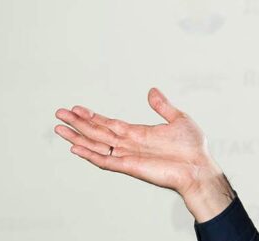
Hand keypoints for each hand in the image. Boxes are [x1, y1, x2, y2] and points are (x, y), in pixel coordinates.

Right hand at [54, 87, 233, 221]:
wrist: (200, 167)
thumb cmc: (193, 148)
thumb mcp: (178, 119)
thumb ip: (162, 106)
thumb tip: (152, 91)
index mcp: (138, 133)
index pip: (108, 123)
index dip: (92, 116)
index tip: (76, 108)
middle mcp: (129, 144)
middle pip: (97, 132)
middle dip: (77, 123)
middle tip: (58, 114)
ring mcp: (128, 156)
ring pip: (96, 145)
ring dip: (77, 137)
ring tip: (59, 128)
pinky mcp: (130, 167)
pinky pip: (106, 161)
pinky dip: (90, 155)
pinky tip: (76, 149)